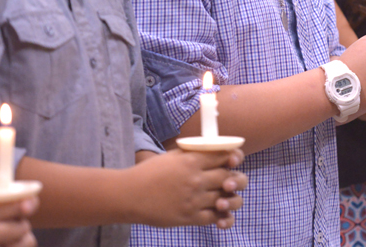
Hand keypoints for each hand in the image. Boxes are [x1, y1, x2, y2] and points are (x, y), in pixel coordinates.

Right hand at [127, 148, 246, 227]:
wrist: (130, 195)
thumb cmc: (150, 172)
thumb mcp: (172, 155)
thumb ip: (193, 152)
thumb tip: (214, 148)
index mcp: (192, 161)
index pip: (224, 156)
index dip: (234, 157)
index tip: (234, 159)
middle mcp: (196, 179)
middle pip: (228, 177)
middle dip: (235, 178)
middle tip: (231, 180)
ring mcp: (194, 200)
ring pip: (226, 199)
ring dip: (232, 198)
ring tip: (228, 197)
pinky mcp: (189, 217)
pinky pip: (215, 218)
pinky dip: (223, 216)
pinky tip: (222, 212)